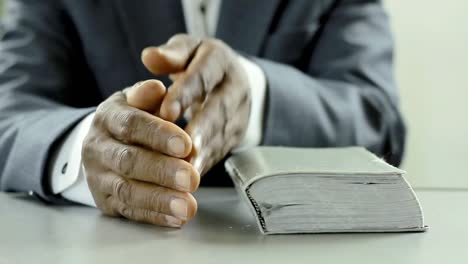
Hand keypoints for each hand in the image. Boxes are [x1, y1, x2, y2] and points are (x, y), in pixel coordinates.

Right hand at [82, 80, 198, 226]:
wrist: (103, 143)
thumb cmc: (131, 119)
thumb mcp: (138, 100)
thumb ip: (148, 95)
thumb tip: (156, 88)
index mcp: (108, 117)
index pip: (131, 125)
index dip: (158, 135)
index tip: (186, 144)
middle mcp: (98, 147)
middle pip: (128, 161)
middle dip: (162, 171)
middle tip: (192, 179)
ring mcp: (99, 177)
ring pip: (127, 190)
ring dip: (160, 200)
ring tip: (188, 206)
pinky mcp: (105, 201)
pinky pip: (129, 211)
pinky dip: (154, 216)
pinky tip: (176, 217)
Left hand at [141, 34, 250, 174]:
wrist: (232, 82)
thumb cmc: (199, 64)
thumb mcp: (187, 50)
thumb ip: (170, 55)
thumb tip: (150, 57)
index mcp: (219, 61)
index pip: (203, 76)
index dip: (186, 94)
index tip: (166, 111)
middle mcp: (234, 89)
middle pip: (218, 110)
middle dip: (201, 130)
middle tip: (184, 148)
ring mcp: (238, 115)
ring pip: (221, 135)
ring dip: (203, 154)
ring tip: (185, 169)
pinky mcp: (234, 137)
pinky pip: (219, 151)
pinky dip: (204, 165)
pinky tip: (190, 178)